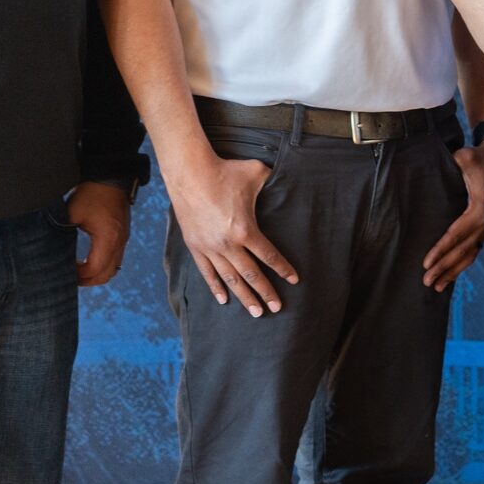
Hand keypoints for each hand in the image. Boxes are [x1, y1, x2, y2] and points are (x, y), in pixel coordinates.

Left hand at [67, 181, 132, 287]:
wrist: (111, 176)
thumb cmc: (91, 193)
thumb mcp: (72, 213)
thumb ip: (63, 232)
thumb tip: (51, 249)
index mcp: (108, 238)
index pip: (94, 269)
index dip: (79, 275)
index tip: (64, 272)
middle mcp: (119, 242)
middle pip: (107, 274)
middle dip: (88, 280)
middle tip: (70, 279)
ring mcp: (123, 239)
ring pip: (113, 269)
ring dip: (96, 274)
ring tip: (79, 272)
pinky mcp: (123, 235)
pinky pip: (116, 259)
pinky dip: (102, 265)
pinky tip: (88, 260)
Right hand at [167, 151, 296, 315]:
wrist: (190, 173)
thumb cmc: (225, 171)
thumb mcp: (257, 173)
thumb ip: (274, 181)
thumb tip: (288, 179)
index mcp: (245, 229)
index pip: (268, 256)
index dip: (283, 269)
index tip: (294, 280)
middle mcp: (227, 244)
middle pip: (251, 274)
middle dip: (265, 293)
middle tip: (276, 308)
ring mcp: (209, 247)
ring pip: (230, 278)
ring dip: (244, 296)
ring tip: (256, 312)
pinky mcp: (195, 246)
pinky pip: (207, 272)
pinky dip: (216, 287)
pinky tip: (224, 300)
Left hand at [421, 136, 483, 291]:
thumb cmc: (481, 160)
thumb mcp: (469, 157)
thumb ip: (460, 159)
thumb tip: (454, 160)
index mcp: (480, 210)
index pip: (455, 235)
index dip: (440, 250)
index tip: (426, 263)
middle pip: (461, 251)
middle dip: (443, 267)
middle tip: (426, 281)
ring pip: (468, 256)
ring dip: (452, 272)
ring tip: (436, 287)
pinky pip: (473, 251)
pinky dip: (461, 265)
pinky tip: (450, 276)